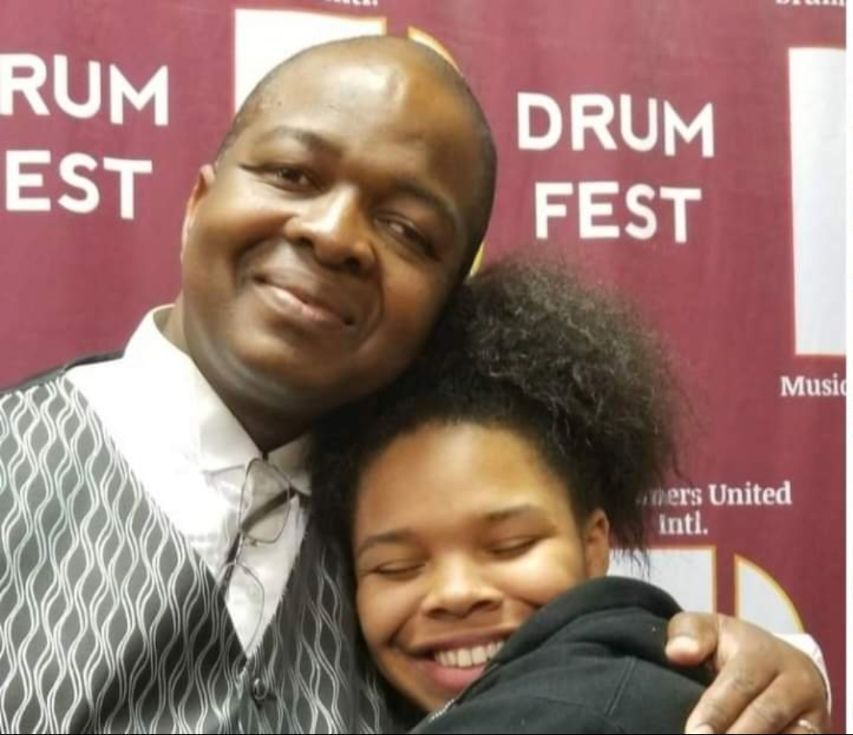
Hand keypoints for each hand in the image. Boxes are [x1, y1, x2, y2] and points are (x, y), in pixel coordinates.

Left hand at [665, 612, 828, 733]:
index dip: (716, 711)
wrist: (781, 663)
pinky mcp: (819, 734)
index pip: (739, 685)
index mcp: (765, 653)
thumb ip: (689, 633)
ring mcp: (814, 713)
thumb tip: (679, 653)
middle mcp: (797, 682)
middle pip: (765, 717)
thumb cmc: (734, 648)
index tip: (694, 733)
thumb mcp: (709, 629)